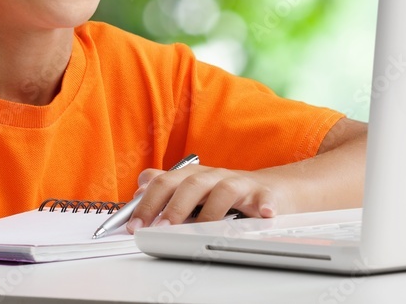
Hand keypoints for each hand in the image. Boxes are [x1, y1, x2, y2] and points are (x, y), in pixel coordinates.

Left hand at [125, 165, 286, 232]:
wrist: (270, 189)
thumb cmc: (225, 193)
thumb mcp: (192, 190)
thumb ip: (166, 190)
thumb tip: (137, 193)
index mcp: (190, 176)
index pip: (163, 182)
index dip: (146, 202)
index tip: (135, 226)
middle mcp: (211, 176)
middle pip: (188, 184)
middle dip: (172, 207)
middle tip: (160, 228)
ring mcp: (237, 183)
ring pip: (221, 190)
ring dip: (209, 211)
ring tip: (199, 229)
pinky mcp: (263, 194)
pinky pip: (264, 197)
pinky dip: (264, 205)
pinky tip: (264, 214)